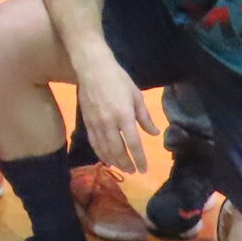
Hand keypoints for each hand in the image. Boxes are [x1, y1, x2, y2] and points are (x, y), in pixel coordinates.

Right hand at [72, 56, 158, 174]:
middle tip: (133, 171)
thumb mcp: (136, 96)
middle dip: (126, 163)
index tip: (144, 169)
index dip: (139, 158)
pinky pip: (94, 142)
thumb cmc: (118, 79)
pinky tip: (106, 158)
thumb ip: (145, 117)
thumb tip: (154, 133)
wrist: (92, 69)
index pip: (133, 143)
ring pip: (104, 149)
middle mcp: (109, 123)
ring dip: (114, 161)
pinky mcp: (87, 122)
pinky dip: (100, 153)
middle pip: (118, 150)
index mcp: (124, 115)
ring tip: (122, 168)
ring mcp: (96, 123)